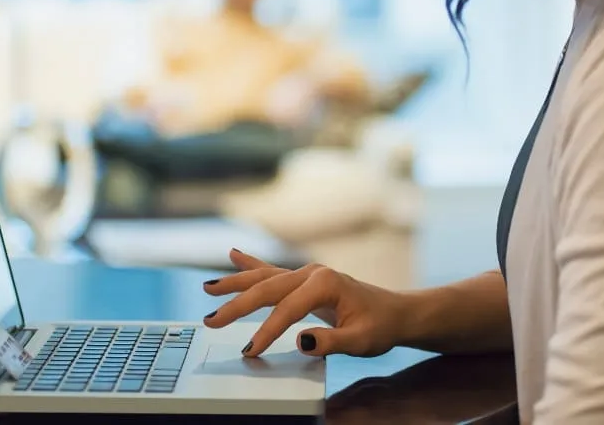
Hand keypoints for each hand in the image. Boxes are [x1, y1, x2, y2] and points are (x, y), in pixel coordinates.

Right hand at [202, 249, 407, 357]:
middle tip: (210, 320)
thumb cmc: (380, 326)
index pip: (287, 310)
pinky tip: (233, 254)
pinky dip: (251, 264)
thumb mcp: (361, 340)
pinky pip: (272, 271)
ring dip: (235, 283)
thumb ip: (331, 341)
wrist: (394, 312)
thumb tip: (300, 341)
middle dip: (236, 304)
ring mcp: (307, 273)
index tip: (250, 350)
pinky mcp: (304, 279)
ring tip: (208, 288)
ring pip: (264, 277)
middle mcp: (312, 272)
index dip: (267, 331)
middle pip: (267, 288)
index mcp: (325, 283)